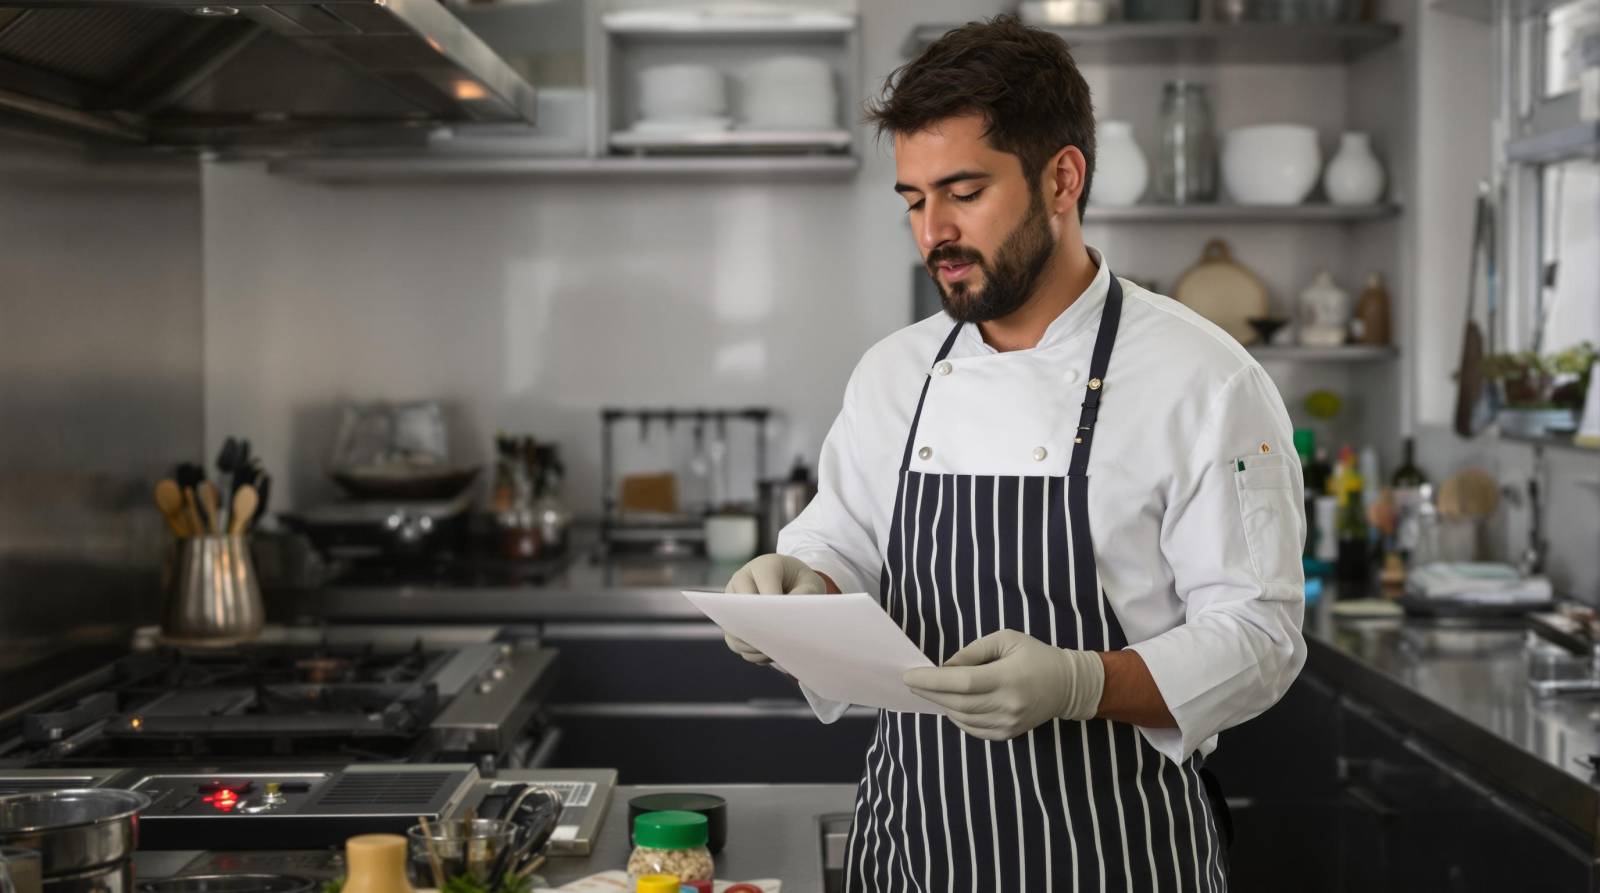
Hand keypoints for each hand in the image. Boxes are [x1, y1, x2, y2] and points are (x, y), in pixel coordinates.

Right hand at [721, 554, 825, 665]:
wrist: (790, 583)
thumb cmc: (801, 583)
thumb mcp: (811, 585)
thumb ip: (804, 596)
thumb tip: (787, 619)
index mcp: (763, 566)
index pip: (764, 583)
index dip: (773, 604)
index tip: (785, 622)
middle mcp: (741, 579)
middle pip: (742, 607)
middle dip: (760, 627)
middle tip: (779, 642)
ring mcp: (732, 600)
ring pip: (734, 628)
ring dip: (754, 644)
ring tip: (775, 651)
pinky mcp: (730, 619)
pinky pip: (735, 641)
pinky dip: (751, 652)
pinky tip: (769, 654)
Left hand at [902, 629, 1105, 739]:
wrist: (1066, 685)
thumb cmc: (1035, 655)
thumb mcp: (1005, 640)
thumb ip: (972, 652)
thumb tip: (945, 668)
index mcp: (1008, 677)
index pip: (962, 682)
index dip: (932, 680)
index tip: (909, 675)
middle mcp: (1008, 705)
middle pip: (957, 703)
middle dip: (929, 692)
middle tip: (911, 682)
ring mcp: (1008, 724)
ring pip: (962, 718)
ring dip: (941, 704)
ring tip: (930, 690)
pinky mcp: (1007, 735)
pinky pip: (972, 729)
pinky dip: (956, 717)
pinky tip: (951, 704)